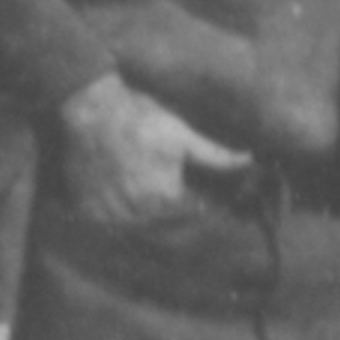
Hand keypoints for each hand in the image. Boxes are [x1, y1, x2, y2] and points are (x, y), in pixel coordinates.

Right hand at [55, 75, 245, 228]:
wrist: (91, 110)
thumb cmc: (141, 118)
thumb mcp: (183, 135)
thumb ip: (217, 156)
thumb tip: (250, 160)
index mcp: (166, 201)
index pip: (193, 215)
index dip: (201, 202)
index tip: (199, 190)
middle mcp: (138, 216)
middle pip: (167, 224)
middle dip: (176, 210)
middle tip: (165, 182)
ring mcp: (111, 217)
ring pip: (139, 228)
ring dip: (148, 216)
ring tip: (144, 185)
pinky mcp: (89, 213)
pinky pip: (110, 225)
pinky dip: (119, 215)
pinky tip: (122, 192)